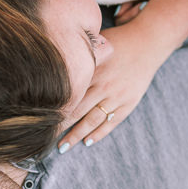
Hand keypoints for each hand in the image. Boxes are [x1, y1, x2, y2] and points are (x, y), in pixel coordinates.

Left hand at [57, 21, 165, 150]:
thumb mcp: (97, 43)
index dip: (53, 108)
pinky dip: (99, 133)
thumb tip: (54, 58)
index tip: (39, 119)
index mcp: (93, 70)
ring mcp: (116, 96)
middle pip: (77, 110)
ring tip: (63, 147)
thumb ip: (78, 53)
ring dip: (77, 135)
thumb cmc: (118, 42)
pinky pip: (111, 122)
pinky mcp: (128, 103)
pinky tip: (87, 142)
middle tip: (44, 138)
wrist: (148, 43)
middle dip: (59, 126)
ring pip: (92, 120)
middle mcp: (103, 85)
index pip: (68, 94)